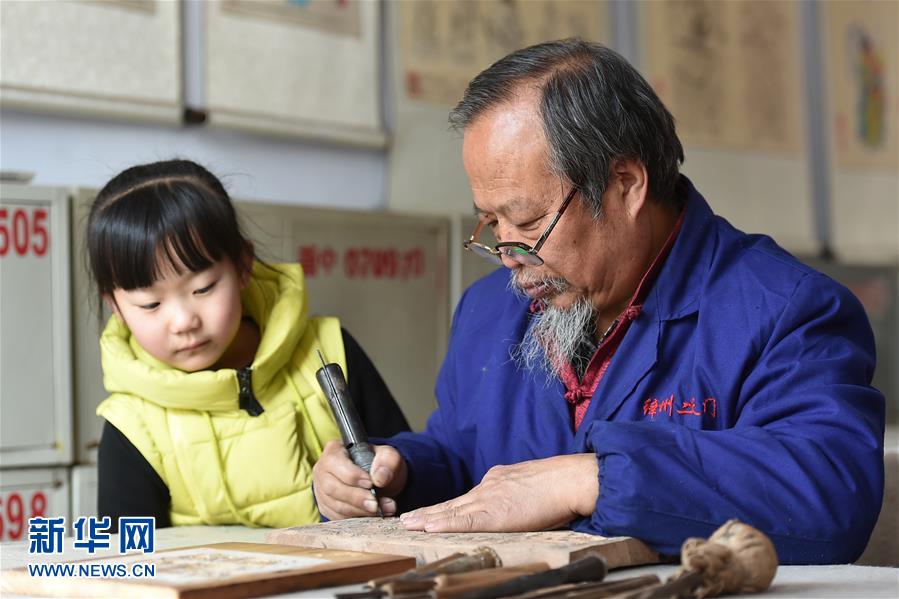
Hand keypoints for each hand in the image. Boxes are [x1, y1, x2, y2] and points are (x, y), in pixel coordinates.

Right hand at [312, 440, 407, 519]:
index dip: (352, 475)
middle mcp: (323, 470)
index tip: (370, 483)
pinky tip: (371, 516)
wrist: (379, 483)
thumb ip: (388, 461)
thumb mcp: (389, 457)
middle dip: (356, 498)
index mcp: (334, 451)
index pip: (335, 463)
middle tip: (376, 504)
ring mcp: (321, 490)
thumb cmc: (380, 466)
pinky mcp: (326, 507)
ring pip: (335, 505)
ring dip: (359, 511)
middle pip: (332, 488)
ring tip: (380, 510)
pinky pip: (337, 517)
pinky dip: (355, 518)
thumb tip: (379, 478)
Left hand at [399, 453, 598, 532]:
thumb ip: (516, 493)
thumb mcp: (530, 484)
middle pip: (452, 503)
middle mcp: (488, 486)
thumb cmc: (560, 485)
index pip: (466, 498)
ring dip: (427, 518)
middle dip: (428, 512)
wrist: (570, 480)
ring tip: (408, 524)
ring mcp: (489, 498)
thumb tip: (512, 505)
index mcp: (497, 480)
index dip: (446, 507)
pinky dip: (444, 525)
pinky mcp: (495, 513)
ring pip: (452, 511)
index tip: (429, 513)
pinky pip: (464, 521)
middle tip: (406, 518)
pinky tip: (428, 528)